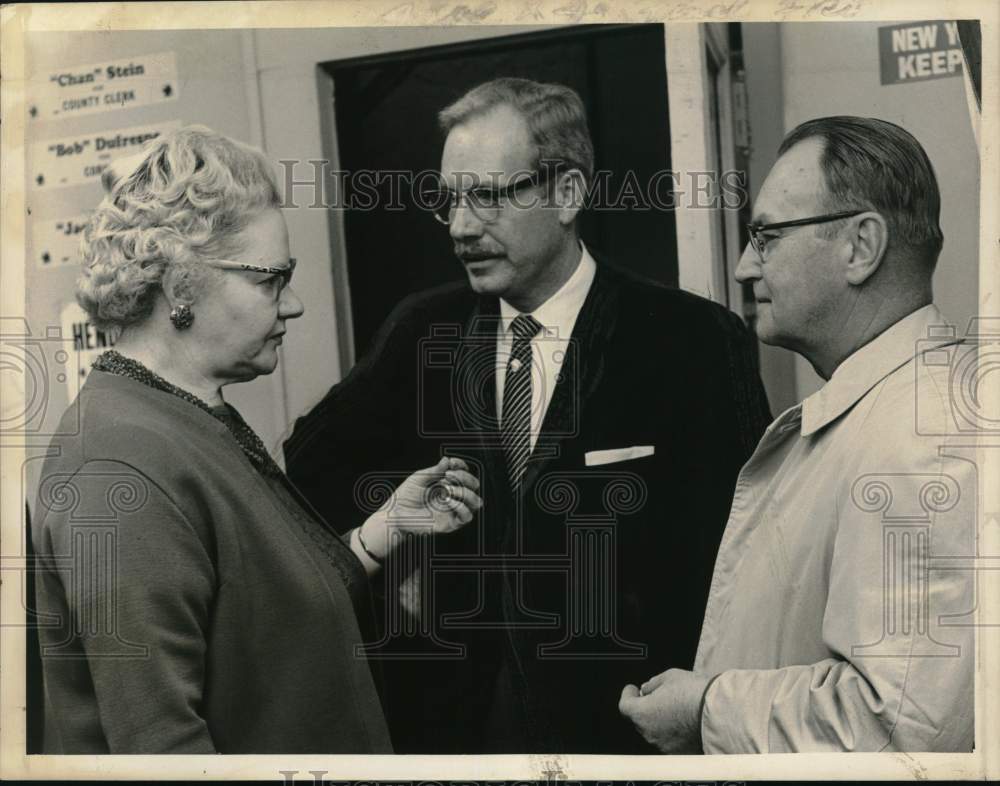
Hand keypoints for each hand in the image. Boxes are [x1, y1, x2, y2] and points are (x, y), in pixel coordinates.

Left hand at [360, 458, 482, 558]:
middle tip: (447, 477)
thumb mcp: (419, 478)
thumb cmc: (404, 497)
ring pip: (476, 501)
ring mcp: (452, 510)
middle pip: (474, 485)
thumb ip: (435, 470)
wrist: (395, 515)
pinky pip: (467, 516)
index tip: (451, 464)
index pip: (464, 472)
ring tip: (447, 490)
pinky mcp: (451, 523)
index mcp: (446, 484)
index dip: (462, 466)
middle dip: (464, 477)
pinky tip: (448, 501)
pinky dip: (461, 506)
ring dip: (464, 492)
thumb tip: (447, 460)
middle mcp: (452, 496)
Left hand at [619, 668, 709, 753]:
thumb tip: (646, 689)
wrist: (719, 712)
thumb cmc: (693, 693)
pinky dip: (672, 731)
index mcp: (641, 713)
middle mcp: (649, 733)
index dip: (628, 695)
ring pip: (655, 730)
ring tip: (675, 707)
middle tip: (657, 696)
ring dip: (659, 720)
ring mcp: (663, 745)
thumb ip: (652, 684)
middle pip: (639, 719)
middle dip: (645, 707)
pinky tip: (684, 720)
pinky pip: (670, 740)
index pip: (624, 705)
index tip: (632, 690)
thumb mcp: (669, 676)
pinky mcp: (679, 752)